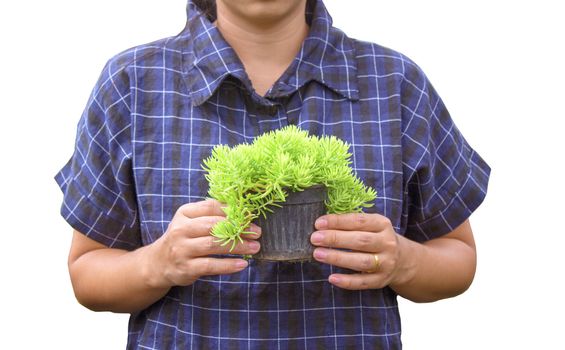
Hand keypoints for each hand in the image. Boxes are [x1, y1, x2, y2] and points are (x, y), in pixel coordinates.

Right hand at [145, 199, 260, 288]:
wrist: (158, 263)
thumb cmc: (183, 238)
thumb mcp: (191, 221)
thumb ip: (211, 213)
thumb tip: (242, 208)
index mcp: (185, 213)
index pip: (211, 207)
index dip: (232, 211)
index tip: (250, 215)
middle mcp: (181, 230)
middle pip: (214, 226)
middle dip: (238, 228)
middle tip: (257, 232)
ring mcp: (182, 250)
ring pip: (213, 245)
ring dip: (237, 246)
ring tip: (255, 246)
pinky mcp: (186, 268)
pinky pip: (210, 266)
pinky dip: (228, 265)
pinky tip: (243, 264)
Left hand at [310, 213, 409, 289]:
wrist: (402, 260)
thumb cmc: (376, 238)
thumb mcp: (371, 225)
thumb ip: (351, 223)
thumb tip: (322, 224)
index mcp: (382, 224)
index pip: (359, 221)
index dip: (338, 221)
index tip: (318, 223)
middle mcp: (387, 243)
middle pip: (360, 241)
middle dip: (335, 239)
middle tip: (315, 238)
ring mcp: (386, 263)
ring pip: (361, 261)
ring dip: (338, 258)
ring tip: (318, 254)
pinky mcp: (381, 280)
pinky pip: (363, 282)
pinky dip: (347, 281)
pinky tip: (332, 278)